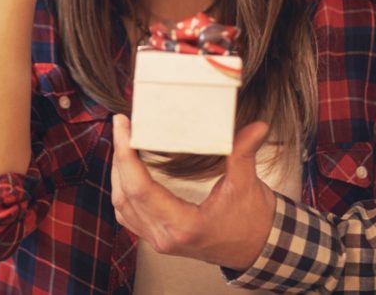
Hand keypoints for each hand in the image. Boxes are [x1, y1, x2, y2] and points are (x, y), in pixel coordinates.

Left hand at [110, 114, 275, 270]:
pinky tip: (127, 171)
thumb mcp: (247, 185)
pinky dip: (123, 190)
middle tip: (121, 127)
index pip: (140, 188)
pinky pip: (128, 215)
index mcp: (184, 225)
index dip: (126, 155)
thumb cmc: (252, 223)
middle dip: (119, 157)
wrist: (257, 249)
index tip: (123, 127)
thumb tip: (256, 127)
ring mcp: (159, 239)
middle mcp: (165, 236)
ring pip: (122, 206)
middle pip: (125, 194)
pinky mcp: (159, 237)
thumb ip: (245, 153)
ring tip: (122, 143)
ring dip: (118, 173)